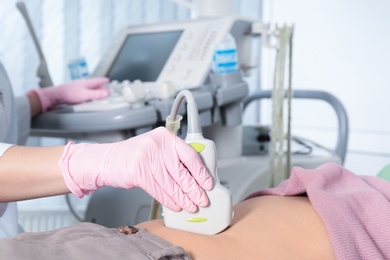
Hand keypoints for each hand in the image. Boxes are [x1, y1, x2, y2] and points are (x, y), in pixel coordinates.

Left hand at [29, 77, 108, 111]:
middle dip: (100, 87)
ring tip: (98, 95)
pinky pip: (84, 92)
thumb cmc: (69, 94)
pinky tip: (88, 98)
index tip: (107, 80)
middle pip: (94, 84)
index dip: (103, 80)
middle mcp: (82, 84)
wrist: (56, 96)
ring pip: (89, 88)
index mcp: (86, 83)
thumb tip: (106, 93)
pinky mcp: (74, 92)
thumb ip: (97, 94)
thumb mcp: (86, 95)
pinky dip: (89, 94)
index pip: (98, 80)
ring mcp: (78, 88)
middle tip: (105, 91)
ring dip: (94, 91)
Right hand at [59, 127, 213, 211]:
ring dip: (183, 198)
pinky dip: (169, 200)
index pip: (190, 155)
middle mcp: (156, 144)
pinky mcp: (137, 172)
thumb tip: (196, 177)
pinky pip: (158, 190)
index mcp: (165, 136)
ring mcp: (145, 157)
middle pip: (181, 172)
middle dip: (194, 189)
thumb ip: (174, 158)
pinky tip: (176, 205)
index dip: (201, 172)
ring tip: (191, 206)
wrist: (107, 160)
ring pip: (170, 184)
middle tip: (203, 199)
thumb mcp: (156, 148)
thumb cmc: (135, 156)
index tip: (208, 183)